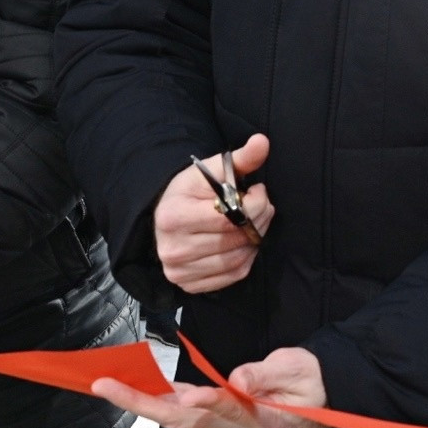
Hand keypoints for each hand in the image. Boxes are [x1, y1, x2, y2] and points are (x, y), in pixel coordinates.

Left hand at [93, 346, 328, 427]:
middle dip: (141, 402)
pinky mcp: (218, 417)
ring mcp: (223, 425)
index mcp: (257, 419)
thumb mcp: (298, 370)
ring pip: (176, 416)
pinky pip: (182, 410)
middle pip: (182, 419)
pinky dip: (156, 398)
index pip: (224, 410)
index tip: (188, 394)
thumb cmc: (312, 381)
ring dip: (140, 401)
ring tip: (107, 386)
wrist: (323, 396)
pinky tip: (136, 386)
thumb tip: (238, 379)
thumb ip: (267, 374)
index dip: (206, 402)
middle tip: (104, 385)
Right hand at [156, 134, 274, 293]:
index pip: (231, 216)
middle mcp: (173, 247)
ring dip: (255, 240)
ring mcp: (179, 270)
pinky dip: (246, 259)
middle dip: (260, 220)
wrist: (164, 215)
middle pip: (236, 239)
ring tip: (252, 223)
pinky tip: (243, 242)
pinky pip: (233, 275)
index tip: (258, 191)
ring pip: (238, 258)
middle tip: (260, 207)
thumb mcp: (210, 170)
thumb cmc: (190, 192)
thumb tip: (263, 142)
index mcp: (174, 215)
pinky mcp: (189, 285)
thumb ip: (239, 159)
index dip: (256, 203)